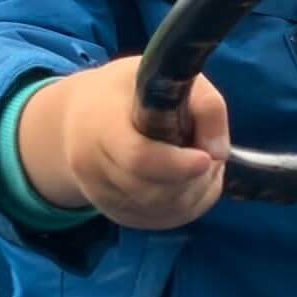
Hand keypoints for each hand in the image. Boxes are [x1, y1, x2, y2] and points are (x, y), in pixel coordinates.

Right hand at [18, 58, 228, 229]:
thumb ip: (200, 102)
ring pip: (165, 209)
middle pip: (156, 191)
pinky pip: (165, 219)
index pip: (138, 158)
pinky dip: (189, 203)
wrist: (79, 120)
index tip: (206, 158)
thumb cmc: (125, 92)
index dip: (177, 165)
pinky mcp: (118, 215)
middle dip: (195, 177)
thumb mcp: (162, 77)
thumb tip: (218, 151)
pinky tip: (191, 179)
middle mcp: (93, 168)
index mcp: (100, 124)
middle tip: (211, 154)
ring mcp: (103, 197)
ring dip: (197, 190)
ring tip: (202, 161)